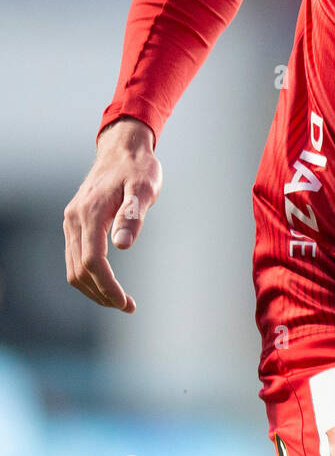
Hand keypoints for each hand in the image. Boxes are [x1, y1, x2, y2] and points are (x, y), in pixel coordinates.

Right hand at [62, 117, 161, 310]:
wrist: (122, 149)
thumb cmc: (138, 168)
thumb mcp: (144, 188)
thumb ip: (133, 215)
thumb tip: (123, 246)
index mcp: (90, 212)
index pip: (92, 261)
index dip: (108, 286)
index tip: (126, 302)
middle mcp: (74, 219)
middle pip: (79, 270)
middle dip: (102, 293)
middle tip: (127, 306)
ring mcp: (71, 221)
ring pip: (72, 268)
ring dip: (94, 289)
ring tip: (119, 300)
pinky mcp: (74, 222)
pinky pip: (74, 257)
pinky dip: (88, 276)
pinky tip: (107, 282)